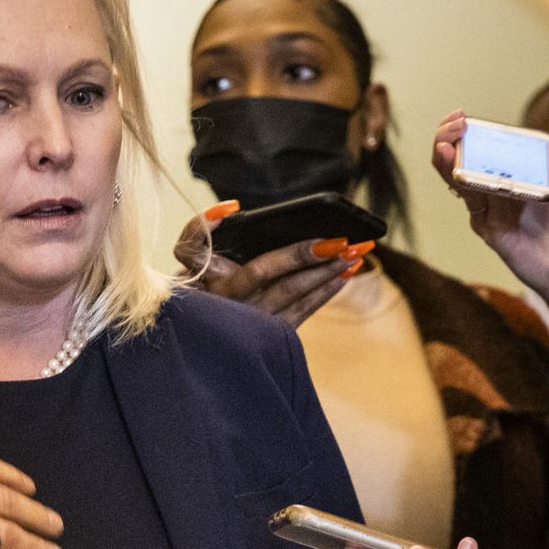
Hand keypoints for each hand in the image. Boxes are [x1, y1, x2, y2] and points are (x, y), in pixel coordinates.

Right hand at [172, 201, 370, 327]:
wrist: (211, 341)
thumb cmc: (213, 292)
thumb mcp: (204, 267)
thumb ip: (219, 243)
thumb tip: (254, 217)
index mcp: (204, 277)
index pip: (194, 249)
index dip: (206, 225)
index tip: (233, 208)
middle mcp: (223, 300)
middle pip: (262, 271)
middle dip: (301, 254)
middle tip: (338, 240)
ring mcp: (246, 321)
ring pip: (289, 292)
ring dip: (325, 271)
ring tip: (353, 253)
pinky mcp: (266, 337)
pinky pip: (301, 312)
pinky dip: (325, 292)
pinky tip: (345, 274)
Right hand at [433, 110, 548, 354]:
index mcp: (514, 171)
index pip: (485, 145)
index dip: (469, 131)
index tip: (462, 117)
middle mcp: (496, 185)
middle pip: (462, 158)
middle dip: (449, 139)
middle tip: (454, 126)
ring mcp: (488, 205)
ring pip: (458, 179)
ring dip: (447, 161)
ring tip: (444, 145)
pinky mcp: (486, 226)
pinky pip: (472, 204)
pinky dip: (463, 187)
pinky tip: (458, 173)